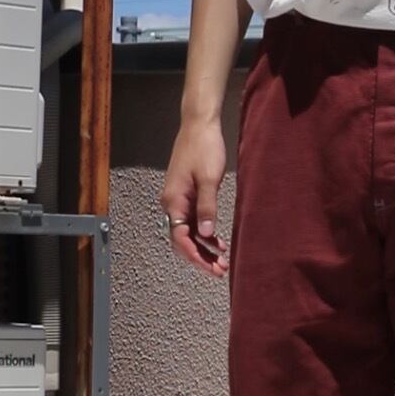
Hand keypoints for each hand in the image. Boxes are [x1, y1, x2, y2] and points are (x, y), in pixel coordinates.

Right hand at [161, 118, 229, 277]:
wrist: (199, 125)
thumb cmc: (203, 148)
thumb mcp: (208, 179)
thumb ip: (206, 207)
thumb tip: (205, 235)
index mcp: (173, 201)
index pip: (181, 238)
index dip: (196, 256)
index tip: (212, 269)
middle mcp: (172, 204)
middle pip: (183, 240)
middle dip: (201, 258)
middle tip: (220, 271)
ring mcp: (179, 201)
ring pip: (189, 234)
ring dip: (204, 249)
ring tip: (222, 262)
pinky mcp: (187, 196)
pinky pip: (193, 223)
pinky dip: (205, 235)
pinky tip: (218, 244)